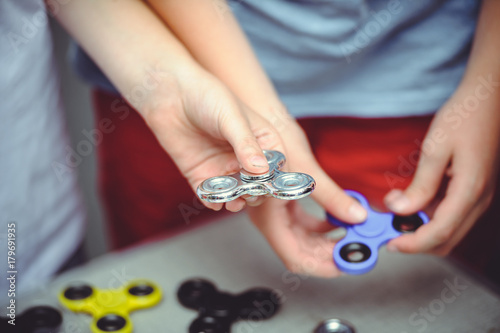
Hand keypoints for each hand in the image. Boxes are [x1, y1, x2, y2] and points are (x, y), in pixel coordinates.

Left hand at [141, 66, 284, 211]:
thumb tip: (261, 171)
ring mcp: (223, 168)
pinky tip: (215, 201)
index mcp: (262, 140)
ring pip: (237, 194)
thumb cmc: (207, 96)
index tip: (270, 184)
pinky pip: (211, 195)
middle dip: (257, 193)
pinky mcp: (201, 175)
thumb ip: (245, 144)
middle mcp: (245, 157)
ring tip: (235, 202)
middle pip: (259, 185)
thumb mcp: (231, 117)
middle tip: (250, 194)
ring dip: (238, 201)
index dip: (276, 178)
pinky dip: (214, 201)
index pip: (277, 165)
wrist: (171, 93)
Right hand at [247, 109, 367, 276]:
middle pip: (302, 252)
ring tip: (355, 235)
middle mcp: (268, 219)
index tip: (347, 264)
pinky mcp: (281, 202)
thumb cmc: (268, 135)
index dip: (322, 266)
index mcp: (267, 217)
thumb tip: (357, 215)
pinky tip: (340, 219)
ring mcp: (274, 212)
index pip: (296, 257)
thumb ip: (330, 195)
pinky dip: (324, 227)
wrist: (252, 114)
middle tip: (359, 248)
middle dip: (331, 253)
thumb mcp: (303, 168)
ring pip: (304, 240)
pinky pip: (304, 225)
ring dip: (329, 241)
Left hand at [384, 82, 499, 254]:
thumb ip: (420, 185)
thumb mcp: (436, 149)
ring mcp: (478, 196)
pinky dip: (429, 215)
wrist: (487, 99)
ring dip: (422, 227)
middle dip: (416, 242)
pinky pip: (450, 214)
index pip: (440, 233)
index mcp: (469, 192)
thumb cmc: (464, 118)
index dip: (414, 244)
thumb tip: (400, 210)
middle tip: (389, 232)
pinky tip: (411, 199)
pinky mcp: (473, 190)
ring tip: (395, 209)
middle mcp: (477, 200)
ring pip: (449, 229)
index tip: (391, 244)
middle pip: (446, 239)